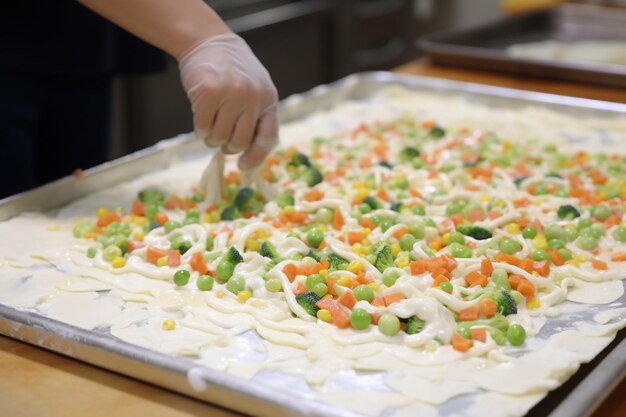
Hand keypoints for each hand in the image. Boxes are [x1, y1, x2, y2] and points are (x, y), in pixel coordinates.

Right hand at [179, 33, 278, 169]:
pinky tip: (201, 114)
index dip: (256, 156)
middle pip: (240, 142)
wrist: (208, 41)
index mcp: (268, 98)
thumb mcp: (255, 89)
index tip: (243, 165)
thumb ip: (255, 116)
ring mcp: (231, 94)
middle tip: (221, 141)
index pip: (268, 137)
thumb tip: (247, 154)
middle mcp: (253, 97)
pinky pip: (203, 128)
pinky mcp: (209, 93)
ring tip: (211, 123)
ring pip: (219, 138)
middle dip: (228, 147)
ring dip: (212, 138)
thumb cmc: (231, 71)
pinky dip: (200, 129)